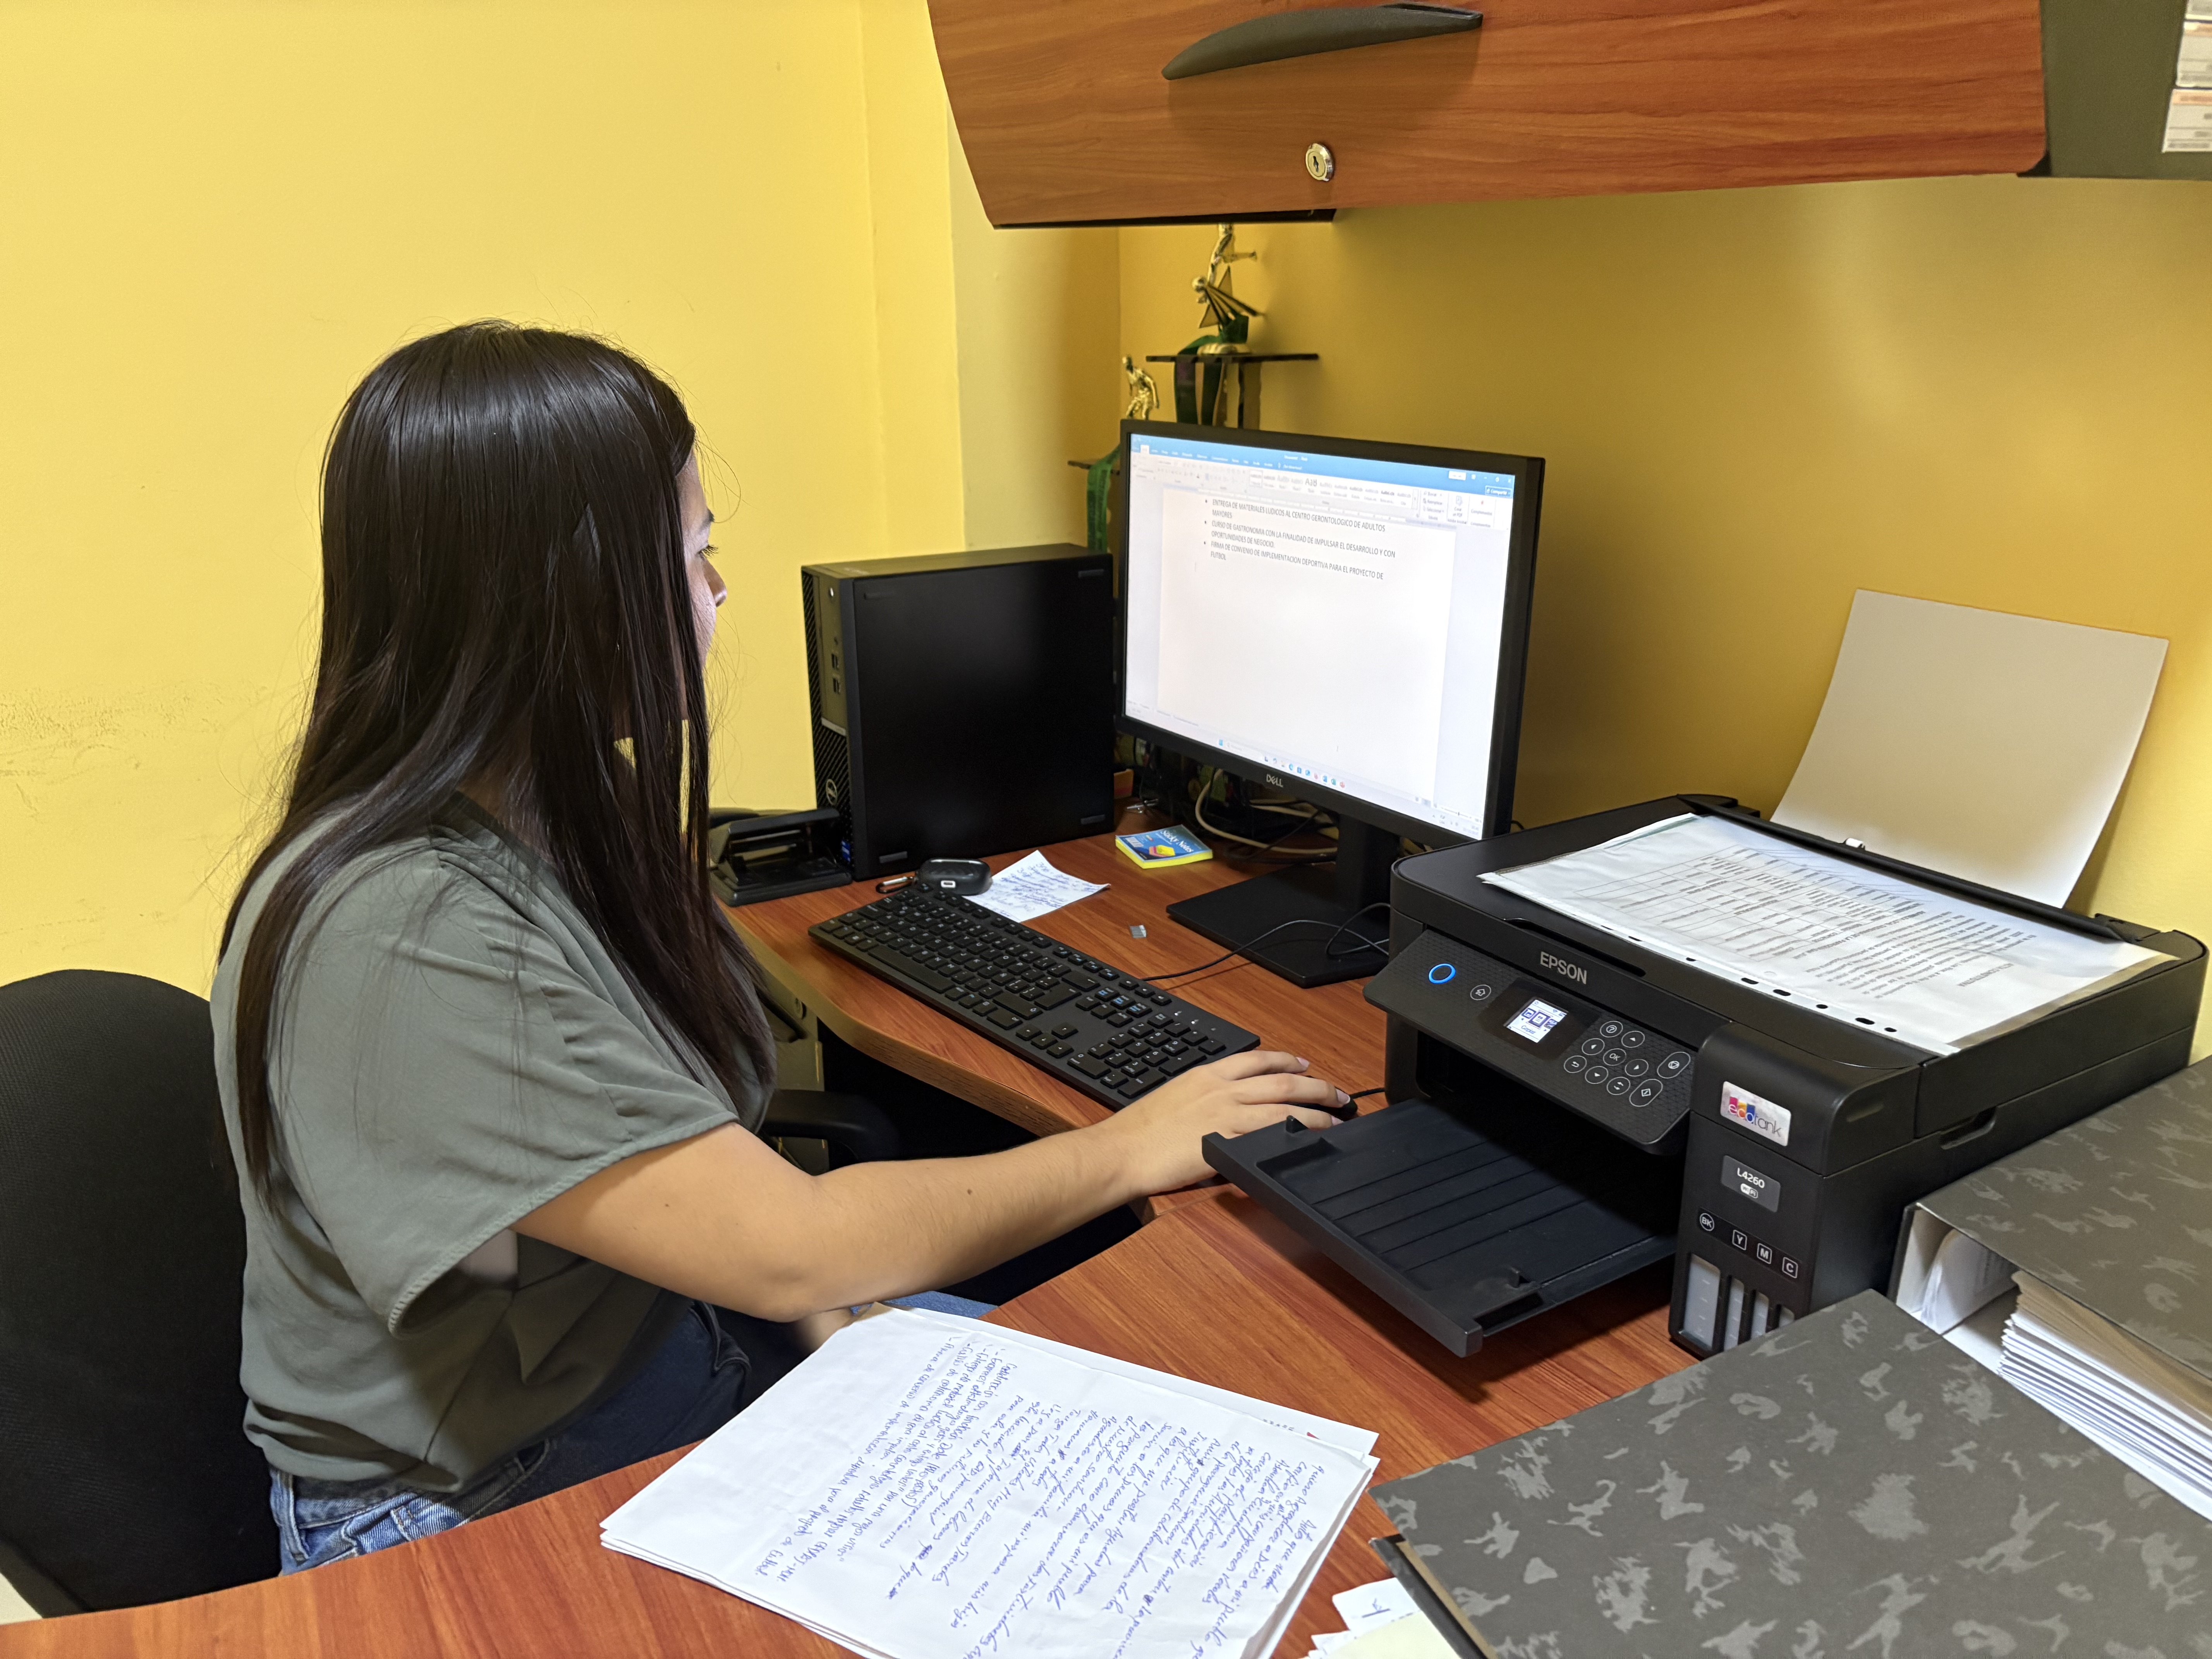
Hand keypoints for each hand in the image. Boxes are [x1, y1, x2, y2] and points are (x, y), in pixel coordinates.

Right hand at [1095, 1050, 1346, 1197]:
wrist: (1122, 1151)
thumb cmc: (1138, 1131)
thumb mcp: (1173, 1098)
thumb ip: (1202, 1098)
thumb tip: (1222, 1107)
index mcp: (1206, 1074)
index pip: (1256, 1059)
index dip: (1286, 1059)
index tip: (1304, 1063)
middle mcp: (1221, 1089)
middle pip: (1280, 1081)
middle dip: (1315, 1085)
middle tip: (1338, 1093)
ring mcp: (1226, 1114)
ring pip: (1283, 1107)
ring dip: (1315, 1112)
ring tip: (1336, 1119)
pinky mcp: (1227, 1141)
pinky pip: (1269, 1136)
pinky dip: (1294, 1136)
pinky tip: (1309, 1140)